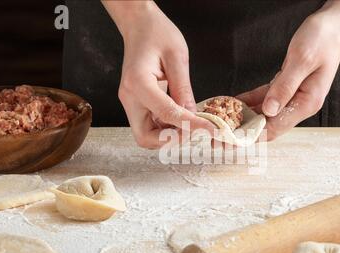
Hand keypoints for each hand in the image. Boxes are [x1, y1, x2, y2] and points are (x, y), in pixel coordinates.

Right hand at [107, 1, 214, 148]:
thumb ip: (184, 89)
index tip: (210, 129)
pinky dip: (166, 127)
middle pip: (145, 137)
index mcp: (138, 83)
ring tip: (190, 122)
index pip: (166, 114)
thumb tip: (193, 115)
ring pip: (147, 135)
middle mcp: (130, 97)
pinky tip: (182, 116)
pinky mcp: (137, 103)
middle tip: (193, 130)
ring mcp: (131, 102)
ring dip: (169, 135)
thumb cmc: (157, 34)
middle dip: (170, 140)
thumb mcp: (177, 57)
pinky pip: (150, 125)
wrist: (139, 25)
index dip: (190, 125)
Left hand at [237, 10, 339, 140]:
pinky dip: (250, 100)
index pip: (276, 127)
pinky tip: (235, 102)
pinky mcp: (287, 86)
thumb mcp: (302, 60)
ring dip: (245, 116)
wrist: (334, 24)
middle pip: (268, 124)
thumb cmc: (324, 39)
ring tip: (224, 119)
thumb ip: (285, 86)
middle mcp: (301, 103)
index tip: (232, 138)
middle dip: (245, 129)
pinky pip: (265, 97)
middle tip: (223, 132)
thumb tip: (269, 110)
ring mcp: (294, 95)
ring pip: (265, 113)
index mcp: (307, 102)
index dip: (252, 135)